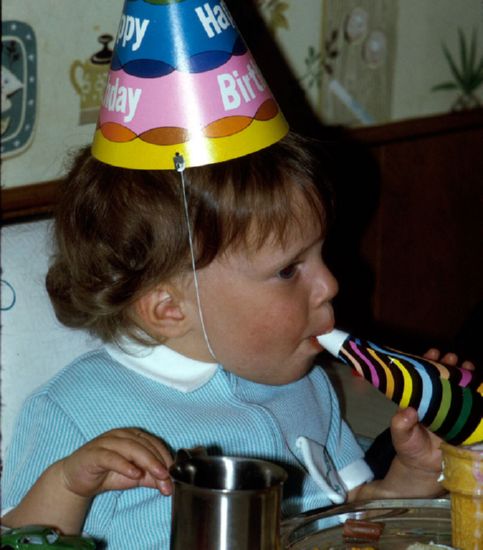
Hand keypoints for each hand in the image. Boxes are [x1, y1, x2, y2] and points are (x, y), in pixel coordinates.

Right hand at [60, 428, 173, 498]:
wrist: (76, 479)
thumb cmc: (107, 473)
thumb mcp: (134, 477)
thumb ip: (151, 478)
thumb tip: (170, 484)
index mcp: (133, 436)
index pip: (154, 443)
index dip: (166, 458)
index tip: (174, 475)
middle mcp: (121, 435)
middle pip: (145, 445)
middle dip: (159, 462)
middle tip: (168, 478)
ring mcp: (107, 442)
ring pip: (131, 447)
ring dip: (147, 461)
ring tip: (158, 475)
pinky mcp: (94, 453)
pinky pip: (111, 457)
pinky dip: (125, 464)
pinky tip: (134, 473)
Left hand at [389, 349, 473, 493]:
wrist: (427, 469)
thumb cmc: (410, 448)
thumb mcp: (401, 437)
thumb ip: (401, 425)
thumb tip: (408, 411)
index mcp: (419, 398)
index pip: (423, 375)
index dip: (427, 361)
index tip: (433, 353)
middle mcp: (436, 400)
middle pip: (443, 376)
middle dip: (449, 364)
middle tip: (452, 357)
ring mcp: (452, 409)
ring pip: (460, 386)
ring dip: (465, 374)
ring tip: (467, 366)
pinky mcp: (466, 420)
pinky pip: (473, 404)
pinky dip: (478, 392)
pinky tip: (481, 385)